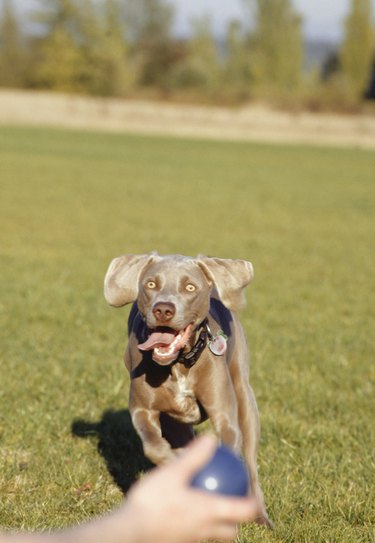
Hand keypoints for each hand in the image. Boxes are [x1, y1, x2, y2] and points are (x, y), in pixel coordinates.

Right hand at [122, 434, 257, 542]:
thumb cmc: (153, 502)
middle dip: (236, 519)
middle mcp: (205, 530)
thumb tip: (212, 439)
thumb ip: (194, 457)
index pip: (244, 511)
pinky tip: (183, 511)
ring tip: (208, 505)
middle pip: (231, 531)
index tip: (255, 494)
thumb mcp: (173, 473)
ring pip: (213, 535)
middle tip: (233, 501)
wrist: (127, 534)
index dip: (254, 503)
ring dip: (217, 524)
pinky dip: (197, 525)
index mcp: (210, 513)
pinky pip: (195, 535)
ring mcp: (191, 540)